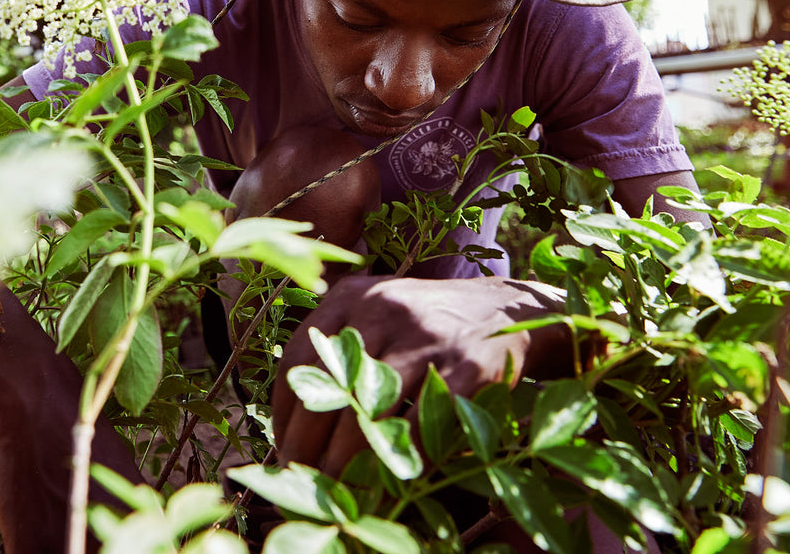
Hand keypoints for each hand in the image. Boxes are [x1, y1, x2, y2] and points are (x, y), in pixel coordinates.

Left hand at [272, 275, 570, 474]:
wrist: (508, 310)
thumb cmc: (428, 326)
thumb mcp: (377, 317)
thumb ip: (337, 351)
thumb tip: (292, 422)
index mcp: (352, 296)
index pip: (297, 359)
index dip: (283, 412)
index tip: (281, 447)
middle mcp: (383, 308)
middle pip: (328, 390)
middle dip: (308, 446)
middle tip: (302, 481)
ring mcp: (427, 335)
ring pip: (371, 411)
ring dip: (349, 462)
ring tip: (338, 493)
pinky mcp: (469, 364)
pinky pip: (425, 423)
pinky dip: (404, 458)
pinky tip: (392, 483)